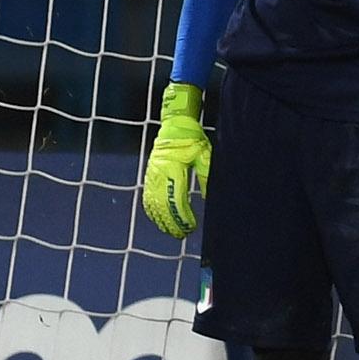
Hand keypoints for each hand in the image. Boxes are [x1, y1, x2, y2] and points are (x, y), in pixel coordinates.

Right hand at [140, 84, 211, 238]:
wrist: (175, 124)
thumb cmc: (192, 138)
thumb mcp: (204, 155)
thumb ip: (207, 176)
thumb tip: (210, 199)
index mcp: (172, 168)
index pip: (175, 199)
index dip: (183, 216)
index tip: (192, 226)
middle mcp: (158, 173)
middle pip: (162, 205)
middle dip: (171, 223)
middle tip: (182, 235)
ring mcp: (152, 174)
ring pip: (152, 203)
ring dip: (161, 220)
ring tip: (172, 232)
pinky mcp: (150, 174)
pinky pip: (148, 197)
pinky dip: (153, 211)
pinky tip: (159, 219)